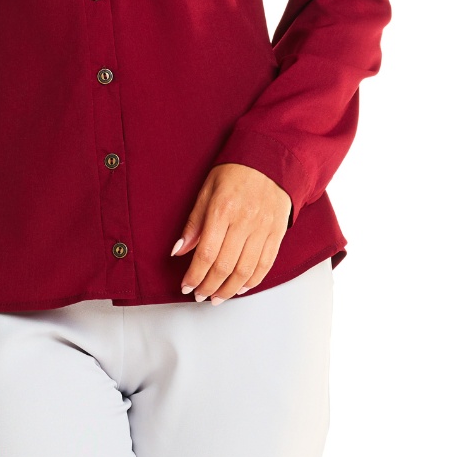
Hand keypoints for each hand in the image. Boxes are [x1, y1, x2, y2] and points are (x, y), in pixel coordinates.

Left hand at [171, 163, 291, 302]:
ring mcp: (263, 229)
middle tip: (199, 295)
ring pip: (245, 271)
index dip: (194, 275)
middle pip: (224, 266)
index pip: (206, 253)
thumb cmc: (235, 172)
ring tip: (216, 297)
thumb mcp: (207, 189)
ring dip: (229, 290)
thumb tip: (179, 250)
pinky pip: (265, 265)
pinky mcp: (277, 233)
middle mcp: (244, 222)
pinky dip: (252, 281)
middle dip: (208, 286)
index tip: (186, 286)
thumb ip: (194, 222)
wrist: (270, 159)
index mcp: (223, 209)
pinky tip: (240, 288)